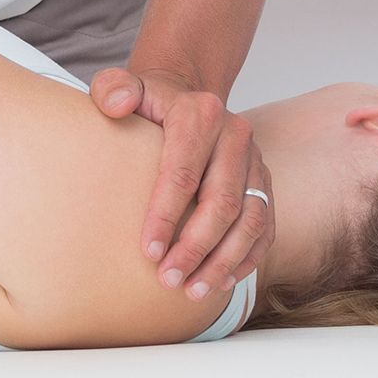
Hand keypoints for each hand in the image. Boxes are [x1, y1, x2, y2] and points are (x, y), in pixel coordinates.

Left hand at [90, 67, 274, 296]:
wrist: (185, 98)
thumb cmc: (148, 103)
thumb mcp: (124, 87)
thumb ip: (113, 88)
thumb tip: (118, 104)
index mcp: (200, 114)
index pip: (183, 172)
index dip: (165, 216)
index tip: (148, 252)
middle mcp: (235, 135)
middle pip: (222, 202)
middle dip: (196, 248)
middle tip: (168, 279)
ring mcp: (255, 160)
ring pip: (250, 220)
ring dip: (223, 261)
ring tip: (193, 290)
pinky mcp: (264, 182)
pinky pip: (265, 226)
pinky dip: (247, 257)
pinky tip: (222, 281)